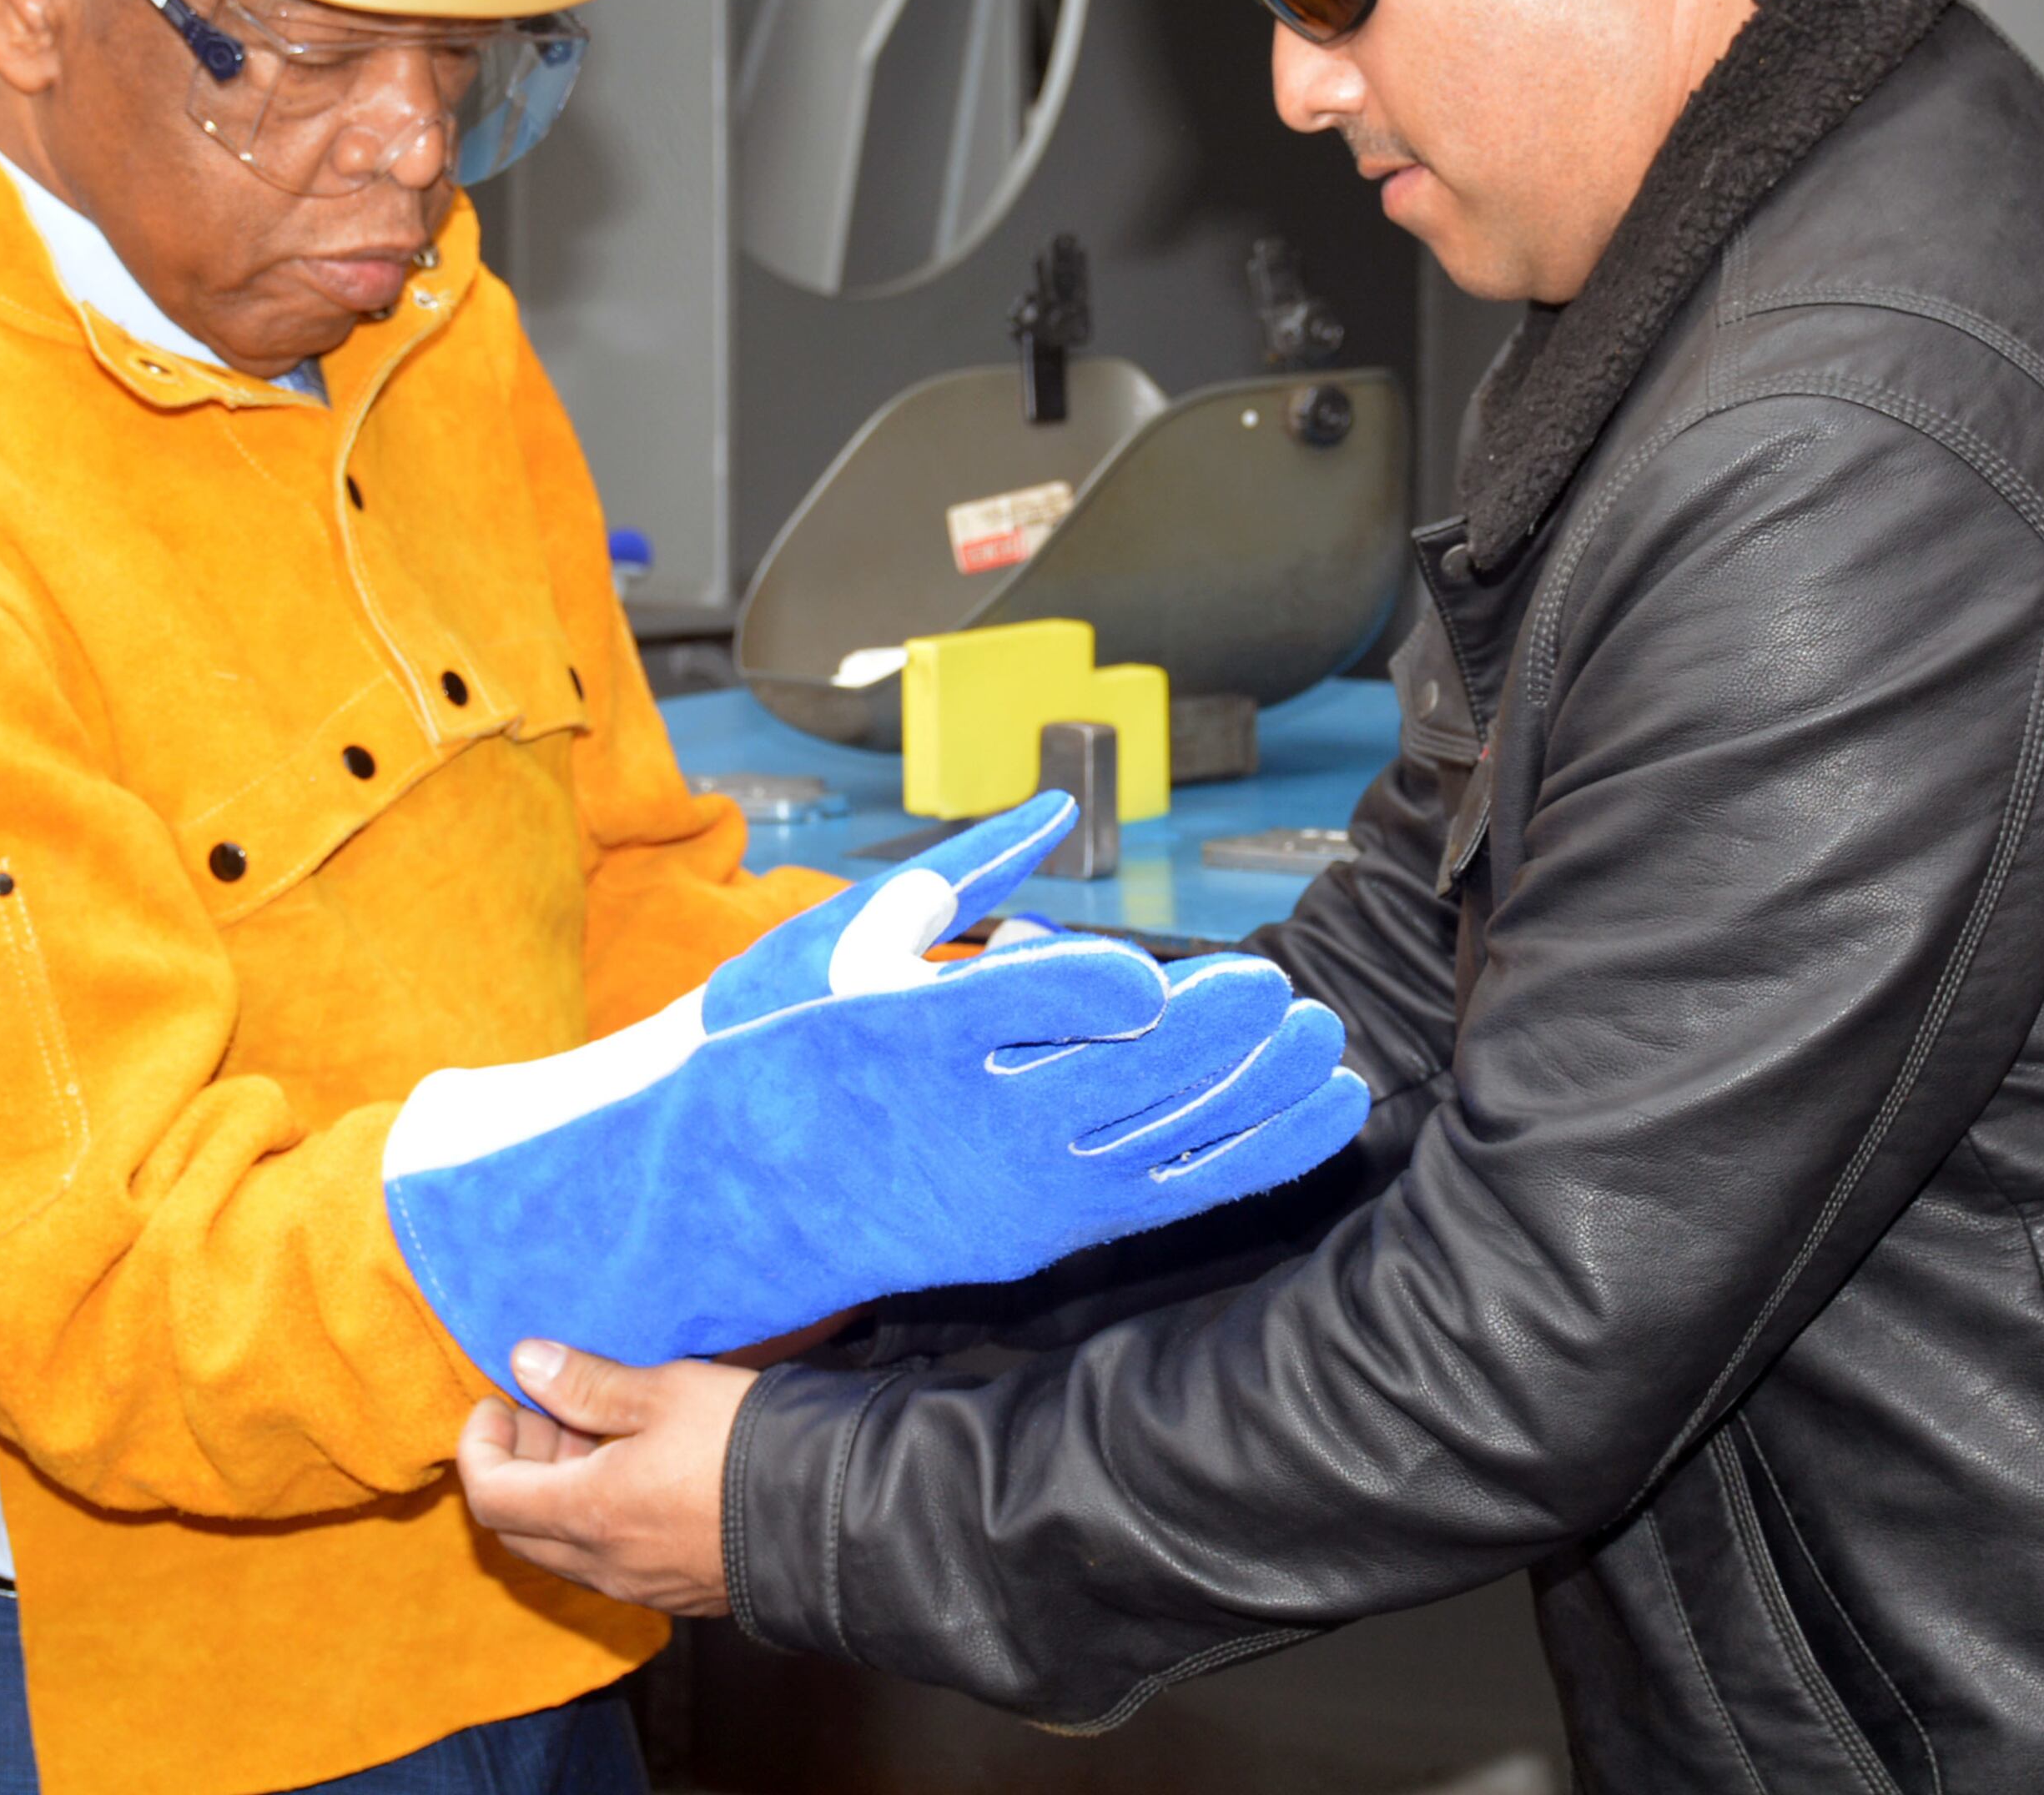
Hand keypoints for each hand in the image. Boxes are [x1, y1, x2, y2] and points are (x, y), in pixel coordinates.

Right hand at [386, 790, 1366, 1390]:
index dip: (1099, 988)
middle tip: (1281, 992)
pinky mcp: (1039, 1230)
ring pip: (1156, 1143)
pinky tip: (1316, 1116)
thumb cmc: (780, 1053)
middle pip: (1110, 1078)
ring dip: (1250, 1097)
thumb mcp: (843, 941)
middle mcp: (961, 1123)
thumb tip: (1057, 812)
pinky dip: (1249, 1154)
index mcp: (899, 1038)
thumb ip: (961, 877)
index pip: (1015, 1007)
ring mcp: (1006, 1189)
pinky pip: (1166, 1192)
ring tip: (1319, 1046)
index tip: (1164, 967)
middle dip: (1211, 1039)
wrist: (723, 1202)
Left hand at [455, 1341, 746, 1615]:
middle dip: (517, 1463)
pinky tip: (635, 1469)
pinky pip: (604, 1559)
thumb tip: (525, 1362)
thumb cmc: (746, 1443)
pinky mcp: (673, 1592)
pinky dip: (593, 1514)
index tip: (498, 1398)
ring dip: (556, 1488)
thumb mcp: (666, 1391)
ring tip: (598, 1428)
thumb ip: (588, 1382)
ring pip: (561, 1545)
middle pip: (516, 1526)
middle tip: (547, 1407)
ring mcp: (638, 1585)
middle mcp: (602, 1564)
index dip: (479, 1444)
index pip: (490, 1495)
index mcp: (588, 1514)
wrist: (833, 1514)